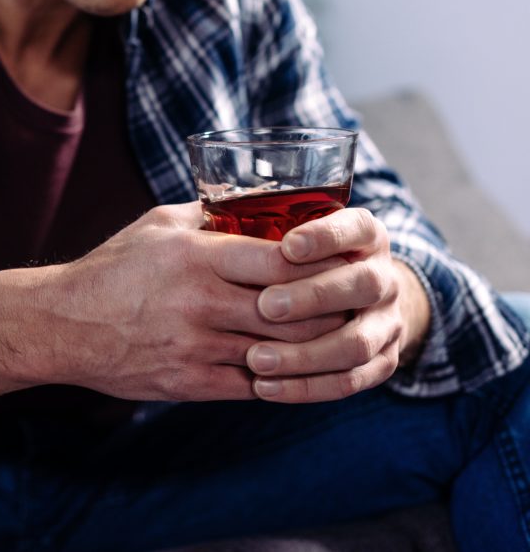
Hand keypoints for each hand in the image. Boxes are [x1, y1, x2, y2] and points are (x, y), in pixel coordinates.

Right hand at [51, 202, 347, 401]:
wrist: (63, 325)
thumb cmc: (112, 268)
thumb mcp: (157, 224)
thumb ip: (208, 213)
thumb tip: (253, 200)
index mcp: (198, 257)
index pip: (284, 261)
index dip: (324, 265)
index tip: (343, 263)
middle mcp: (202, 302)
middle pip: (294, 312)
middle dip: (332, 309)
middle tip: (354, 304)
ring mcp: (196, 347)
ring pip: (280, 353)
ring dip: (314, 348)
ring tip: (335, 337)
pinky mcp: (189, 383)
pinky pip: (254, 386)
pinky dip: (282, 379)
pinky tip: (295, 368)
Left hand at [245, 208, 431, 402]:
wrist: (353, 300)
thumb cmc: (300, 260)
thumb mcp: (288, 232)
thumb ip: (258, 221)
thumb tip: (208, 208)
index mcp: (365, 235)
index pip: (355, 228)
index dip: (325, 237)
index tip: (287, 246)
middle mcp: (384, 276)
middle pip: (361, 285)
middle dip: (313, 296)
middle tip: (265, 306)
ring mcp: (388, 322)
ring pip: (356, 343)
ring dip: (305, 354)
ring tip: (256, 359)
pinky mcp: (382, 362)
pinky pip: (349, 381)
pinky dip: (307, 387)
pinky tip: (265, 388)